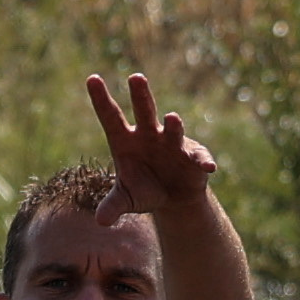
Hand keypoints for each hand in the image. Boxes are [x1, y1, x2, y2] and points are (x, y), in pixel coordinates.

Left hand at [85, 68, 219, 214]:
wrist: (172, 198)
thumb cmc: (143, 190)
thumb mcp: (126, 199)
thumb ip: (113, 206)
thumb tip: (101, 222)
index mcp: (125, 140)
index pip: (111, 117)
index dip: (101, 99)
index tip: (91, 78)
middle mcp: (148, 135)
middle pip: (144, 111)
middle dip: (141, 95)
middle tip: (136, 77)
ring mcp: (172, 142)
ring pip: (172, 130)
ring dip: (173, 126)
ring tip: (172, 118)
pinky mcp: (194, 156)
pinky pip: (198, 157)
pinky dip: (203, 161)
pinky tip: (208, 166)